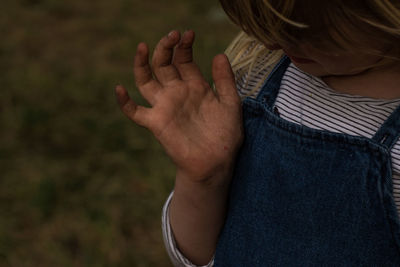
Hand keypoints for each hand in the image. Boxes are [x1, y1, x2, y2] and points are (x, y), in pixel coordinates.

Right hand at [115, 30, 242, 183]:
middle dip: (166, 47)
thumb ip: (225, 80)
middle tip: (173, 34)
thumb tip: (219, 54)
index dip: (184, 46)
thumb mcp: (230, 103)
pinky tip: (120, 89)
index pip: (184, 59)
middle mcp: (177, 93)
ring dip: (142, 64)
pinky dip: (125, 102)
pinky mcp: (156, 123)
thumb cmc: (226, 135)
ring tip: (143, 46)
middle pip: (164, 64)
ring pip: (146, 81)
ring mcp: (165, 106)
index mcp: (195, 86)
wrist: (218, 162)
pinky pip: (135, 112)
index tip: (189, 33)